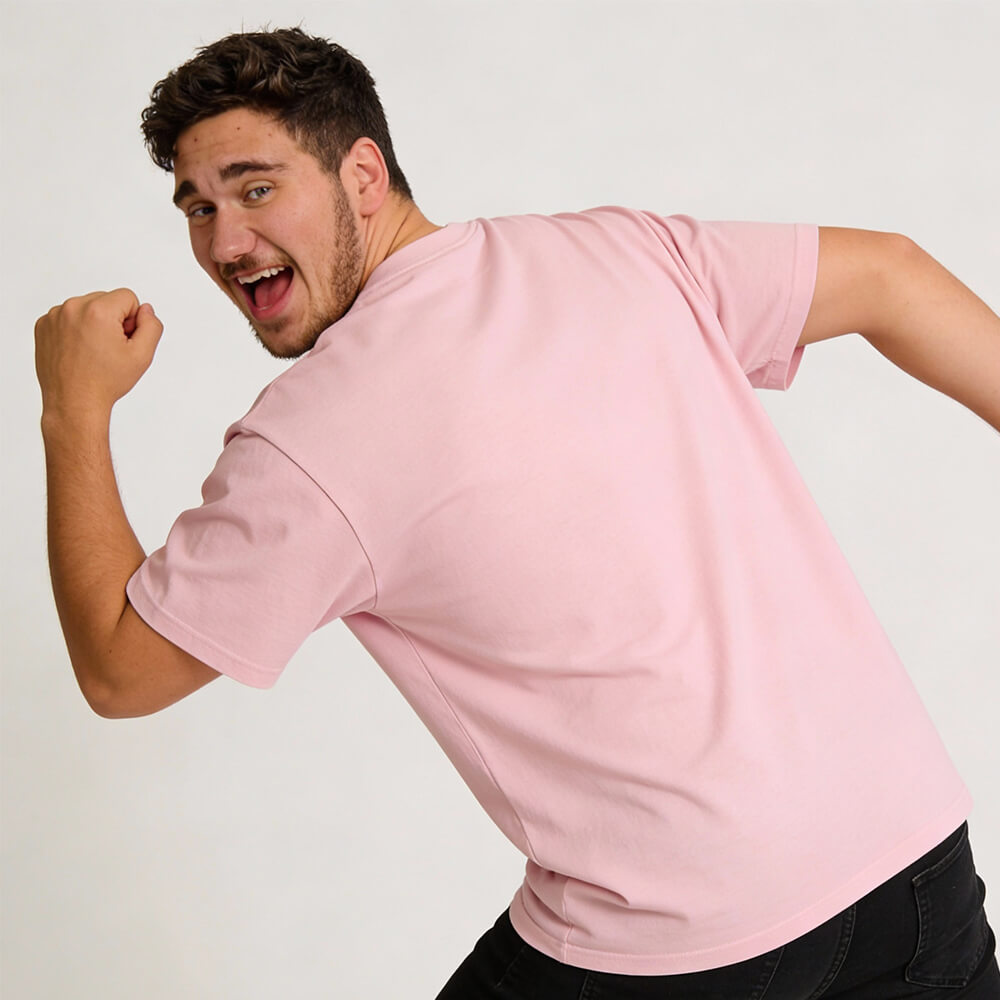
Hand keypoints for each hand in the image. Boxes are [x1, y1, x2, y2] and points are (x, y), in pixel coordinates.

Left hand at [35, 289, 163, 420]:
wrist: (74, 402)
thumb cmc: (105, 382)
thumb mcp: (142, 356)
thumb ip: (152, 326)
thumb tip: (145, 309)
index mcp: (98, 311)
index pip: (128, 297)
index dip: (133, 321)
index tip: (123, 341)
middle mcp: (73, 308)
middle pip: (106, 299)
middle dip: (113, 320)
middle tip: (109, 349)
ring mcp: (55, 316)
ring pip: (87, 307)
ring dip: (94, 323)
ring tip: (93, 351)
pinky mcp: (44, 325)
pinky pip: (68, 316)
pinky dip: (75, 329)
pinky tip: (78, 351)